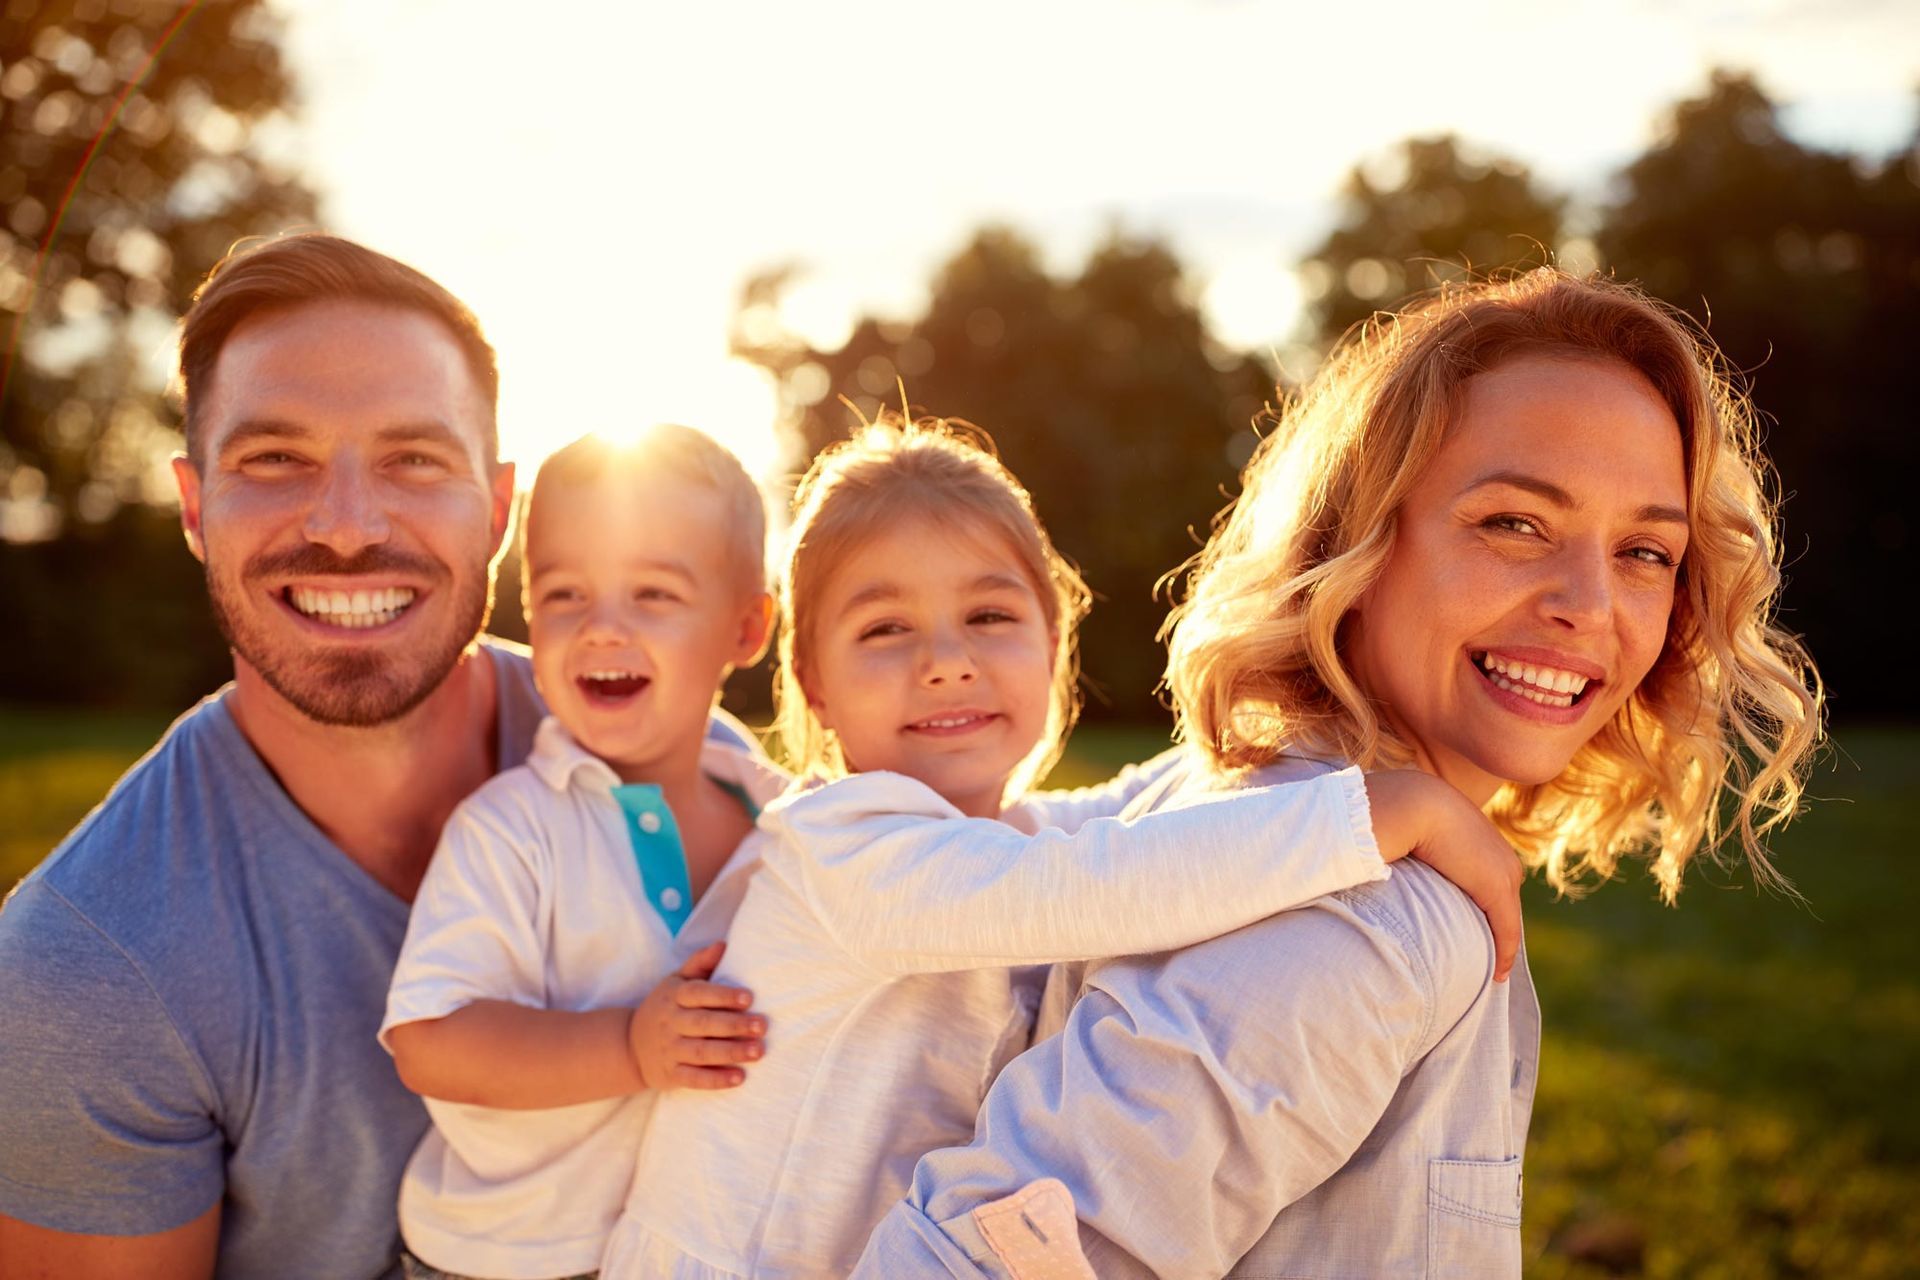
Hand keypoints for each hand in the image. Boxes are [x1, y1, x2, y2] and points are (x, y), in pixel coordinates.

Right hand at [627, 941, 766, 1089]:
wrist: (629, 1045)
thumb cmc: (666, 1007)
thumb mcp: (675, 982)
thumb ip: (700, 963)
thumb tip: (724, 943)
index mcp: (674, 997)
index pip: (699, 994)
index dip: (723, 995)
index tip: (749, 997)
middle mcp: (671, 1023)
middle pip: (703, 1024)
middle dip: (734, 1025)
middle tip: (762, 1025)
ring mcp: (670, 1050)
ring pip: (701, 1052)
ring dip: (731, 1052)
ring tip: (758, 1051)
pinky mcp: (671, 1075)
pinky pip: (693, 1079)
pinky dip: (716, 1080)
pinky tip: (739, 1078)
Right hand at [1362, 771, 1523, 981]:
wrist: (1412, 803)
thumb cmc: (1399, 812)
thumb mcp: (1412, 830)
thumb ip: (1413, 846)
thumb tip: (1390, 857)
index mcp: (1482, 839)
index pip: (1489, 880)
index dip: (1482, 907)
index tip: (1473, 931)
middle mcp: (1500, 855)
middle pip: (1504, 902)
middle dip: (1498, 930)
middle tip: (1485, 960)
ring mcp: (1502, 872)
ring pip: (1508, 919)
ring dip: (1501, 946)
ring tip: (1490, 971)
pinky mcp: (1497, 889)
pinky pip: (1506, 930)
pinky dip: (1503, 953)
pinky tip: (1497, 974)